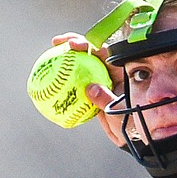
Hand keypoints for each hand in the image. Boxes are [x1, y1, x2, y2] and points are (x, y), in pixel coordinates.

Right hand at [50, 33, 131, 147]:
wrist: (128, 136)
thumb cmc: (130, 124)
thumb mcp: (120, 112)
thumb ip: (107, 99)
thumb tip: (90, 88)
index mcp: (118, 71)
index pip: (103, 52)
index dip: (89, 44)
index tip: (74, 45)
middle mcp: (107, 72)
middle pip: (89, 53)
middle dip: (74, 43)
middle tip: (57, 41)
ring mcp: (98, 81)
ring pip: (80, 66)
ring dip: (65, 59)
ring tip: (49, 53)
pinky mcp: (90, 92)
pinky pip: (74, 84)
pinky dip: (62, 80)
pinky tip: (47, 81)